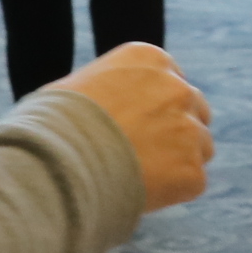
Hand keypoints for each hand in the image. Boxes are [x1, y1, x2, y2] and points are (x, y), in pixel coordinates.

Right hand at [61, 42, 212, 208]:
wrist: (57, 164)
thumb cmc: (51, 126)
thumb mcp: (72, 88)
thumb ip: (103, 88)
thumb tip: (96, 104)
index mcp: (150, 59)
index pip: (172, 80)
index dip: (157, 107)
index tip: (140, 125)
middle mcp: (177, 88)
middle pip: (194, 110)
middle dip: (178, 130)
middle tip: (147, 154)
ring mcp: (189, 129)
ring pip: (201, 147)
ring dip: (179, 161)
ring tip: (139, 176)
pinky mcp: (192, 169)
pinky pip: (191, 182)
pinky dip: (171, 192)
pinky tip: (140, 193)